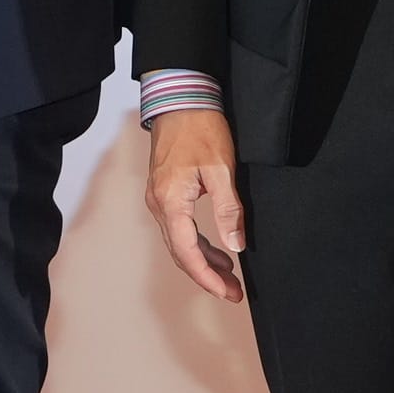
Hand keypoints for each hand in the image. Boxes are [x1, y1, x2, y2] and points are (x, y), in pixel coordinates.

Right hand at [143, 105, 249, 302]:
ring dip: (203, 261)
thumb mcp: (221, 169)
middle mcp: (158, 205)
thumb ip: (228, 209)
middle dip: (206, 276)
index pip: (187, 252)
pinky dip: (197, 244)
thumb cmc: (200, 129)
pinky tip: (218, 250)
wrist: (180, 100)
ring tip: (229, 276)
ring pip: (179, 242)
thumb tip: (235, 245)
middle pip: (180, 253)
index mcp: (171, 202)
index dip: (207, 277)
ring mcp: (159, 199)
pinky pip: (179, 228)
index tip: (226, 292)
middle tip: (233, 292)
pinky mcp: (165, 193)